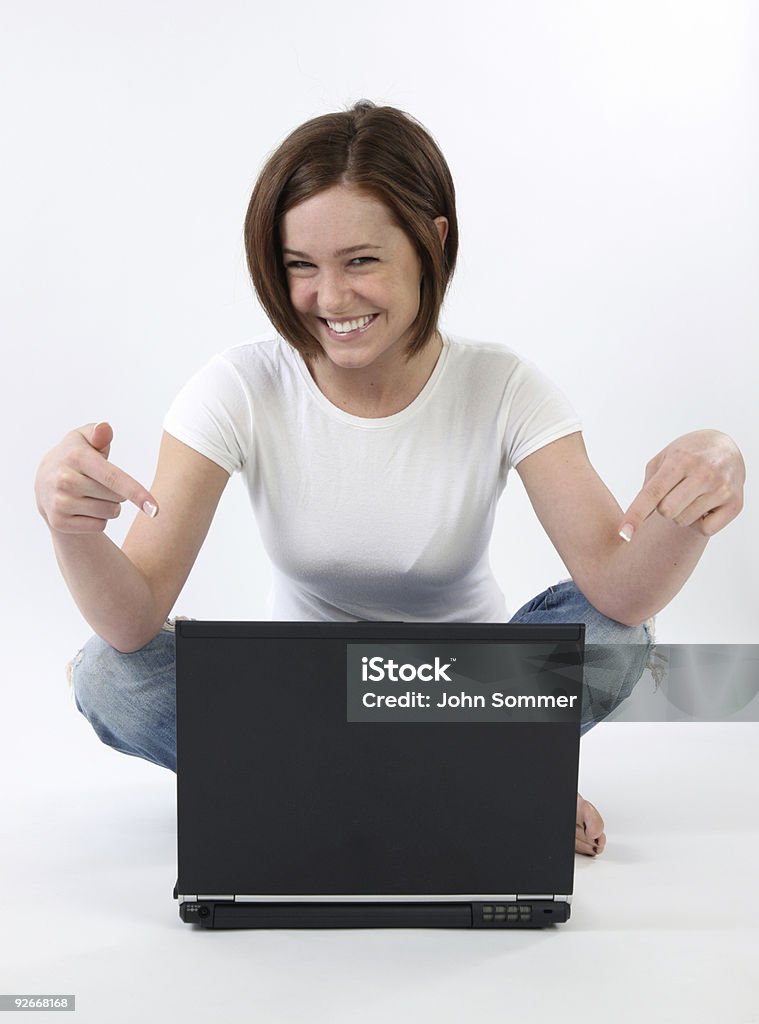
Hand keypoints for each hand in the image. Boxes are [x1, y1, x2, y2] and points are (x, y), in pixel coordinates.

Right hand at [35, 422, 158, 533]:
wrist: (43, 482)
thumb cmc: (74, 456)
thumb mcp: (83, 438)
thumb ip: (99, 433)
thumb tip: (104, 428)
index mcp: (76, 457)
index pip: (114, 478)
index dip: (137, 493)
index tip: (155, 509)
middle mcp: (65, 480)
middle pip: (117, 498)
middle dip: (119, 493)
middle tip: (100, 483)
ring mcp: (59, 503)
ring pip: (110, 513)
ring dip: (110, 507)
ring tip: (93, 495)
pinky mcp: (59, 522)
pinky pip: (99, 526)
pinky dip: (99, 519)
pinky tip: (84, 508)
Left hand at [619, 429, 744, 541]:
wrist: (725, 448)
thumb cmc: (687, 455)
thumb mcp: (663, 459)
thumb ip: (648, 485)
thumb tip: (638, 517)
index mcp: (680, 460)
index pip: (653, 492)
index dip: (636, 514)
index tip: (624, 533)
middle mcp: (703, 473)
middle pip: (667, 511)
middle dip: (664, 508)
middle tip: (674, 494)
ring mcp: (721, 488)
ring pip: (684, 521)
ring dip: (683, 514)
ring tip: (692, 496)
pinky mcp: (735, 503)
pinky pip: (705, 529)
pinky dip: (701, 522)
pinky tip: (706, 505)